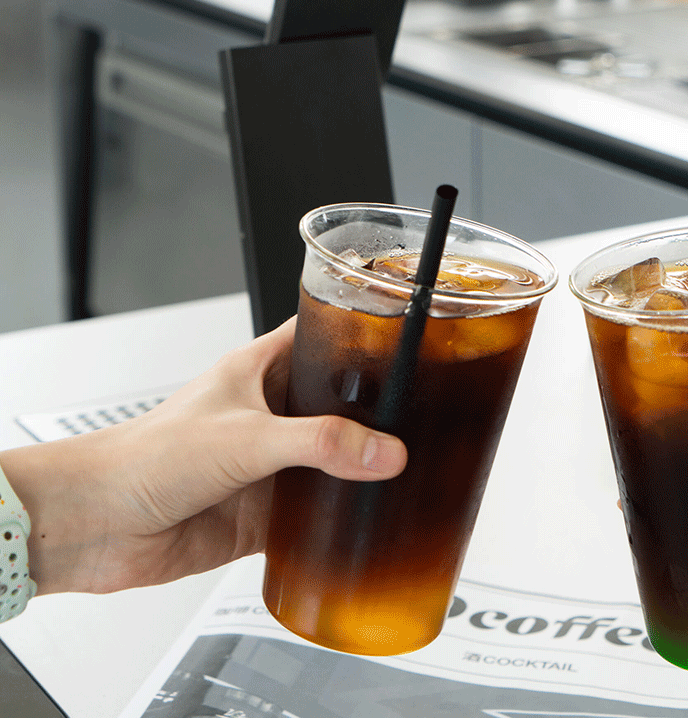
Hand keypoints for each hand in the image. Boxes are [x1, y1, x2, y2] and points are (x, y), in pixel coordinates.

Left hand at [0, 317, 406, 594]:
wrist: (98, 525)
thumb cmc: (143, 457)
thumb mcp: (245, 437)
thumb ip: (320, 443)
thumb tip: (384, 452)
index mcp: (258, 372)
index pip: (317, 336)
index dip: (357, 332)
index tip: (402, 339)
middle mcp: (267, 415)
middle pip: (336, 403)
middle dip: (374, 411)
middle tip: (419, 414)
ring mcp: (267, 465)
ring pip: (331, 461)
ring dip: (360, 469)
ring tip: (405, 469)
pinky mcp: (263, 513)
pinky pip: (315, 515)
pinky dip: (339, 520)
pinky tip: (365, 521)